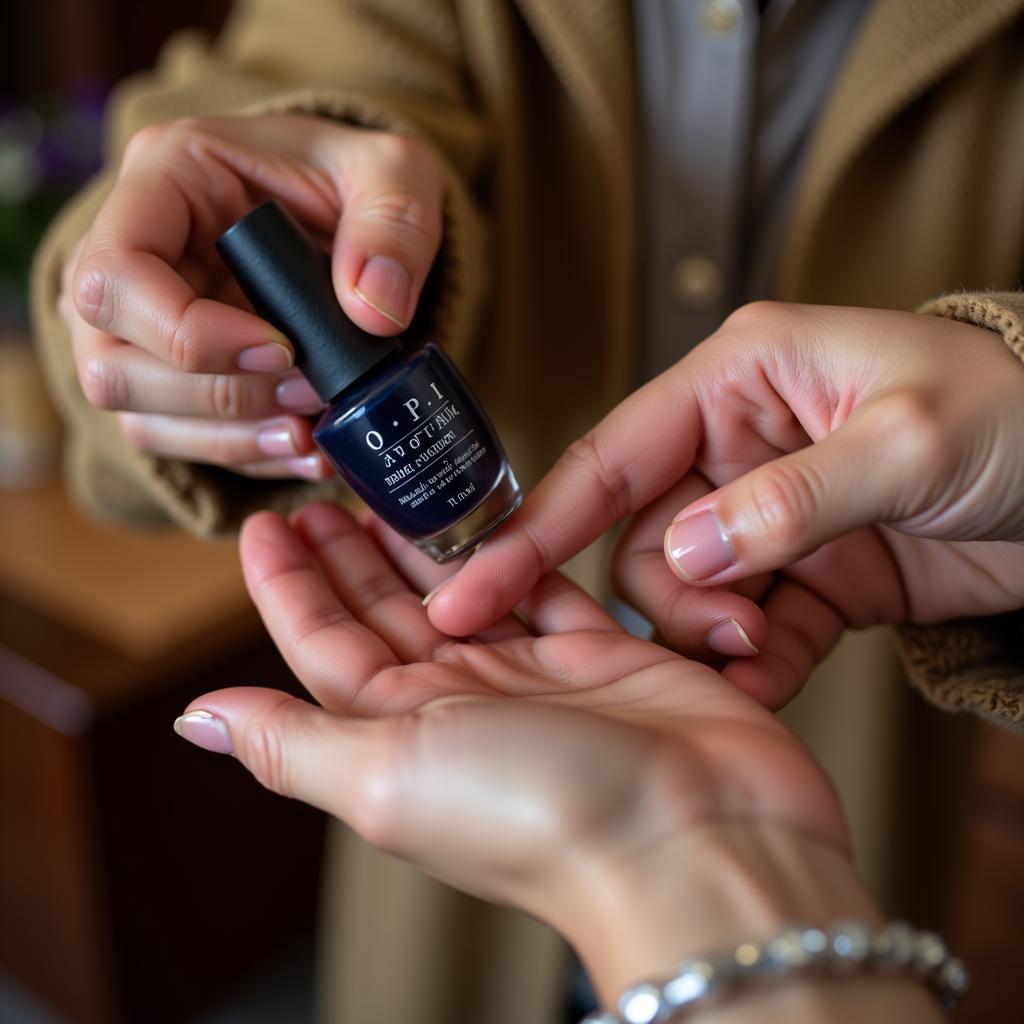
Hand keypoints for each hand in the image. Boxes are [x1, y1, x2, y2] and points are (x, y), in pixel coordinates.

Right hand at [58, 114, 443, 478]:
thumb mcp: (396, 172)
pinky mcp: (166, 372)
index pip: (116, 272)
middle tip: (311, 392)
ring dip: (230, 438)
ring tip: (311, 432)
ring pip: (137, 413)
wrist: (356, 217)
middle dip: (221, 397)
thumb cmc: (359, 180)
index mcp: (165, 176)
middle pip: (111, 361)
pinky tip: (306, 448)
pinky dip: (244, 454)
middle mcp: (128, 253)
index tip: (284, 349)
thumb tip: (375, 313)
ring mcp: (138, 321)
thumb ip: (395, 224)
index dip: (189, 332)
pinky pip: (176, 438)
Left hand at [173, 501, 851, 999]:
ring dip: (425, 541)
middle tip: (327, 490)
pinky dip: (516, 550)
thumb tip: (197, 722)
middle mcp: (461, 707)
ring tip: (396, 486)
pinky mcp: (600, 654)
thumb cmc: (543, 820)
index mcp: (400, 735)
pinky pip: (544, 586)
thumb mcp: (388, 776)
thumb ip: (294, 742)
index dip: (289, 585)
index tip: (267, 523)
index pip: (323, 646)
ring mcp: (532, 679)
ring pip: (463, 591)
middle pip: (387, 613)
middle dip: (350, 553)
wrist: (697, 842)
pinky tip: (491, 513)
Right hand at [426, 302, 1023, 707]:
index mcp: (738, 382)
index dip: (535, 525)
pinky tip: (779, 673)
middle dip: (670, 599)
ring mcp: (766, 517)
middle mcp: (735, 447)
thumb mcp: (906, 443)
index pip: (610, 457)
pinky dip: (756, 662)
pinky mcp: (804, 575)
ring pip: (682, 596)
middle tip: (733, 631)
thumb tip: (685, 557)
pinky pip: (747, 629)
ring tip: (767, 647)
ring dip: (712, 636)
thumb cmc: (1018, 415)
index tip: (470, 589)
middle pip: (638, 542)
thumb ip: (785, 500)